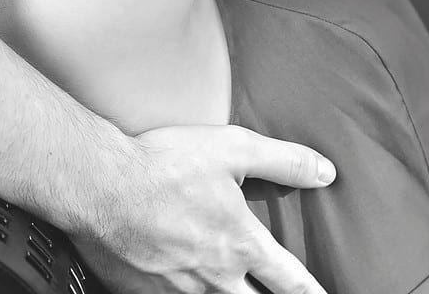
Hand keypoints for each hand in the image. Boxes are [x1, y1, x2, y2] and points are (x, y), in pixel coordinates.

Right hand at [74, 125, 334, 293]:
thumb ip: (283, 161)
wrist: (102, 186)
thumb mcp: (233, 148)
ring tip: (226, 285)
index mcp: (240, 243)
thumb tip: (326, 172)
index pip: (290, 279)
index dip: (311, 292)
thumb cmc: (167, 164)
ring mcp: (180, 291)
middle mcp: (216, 277)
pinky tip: (180, 282)